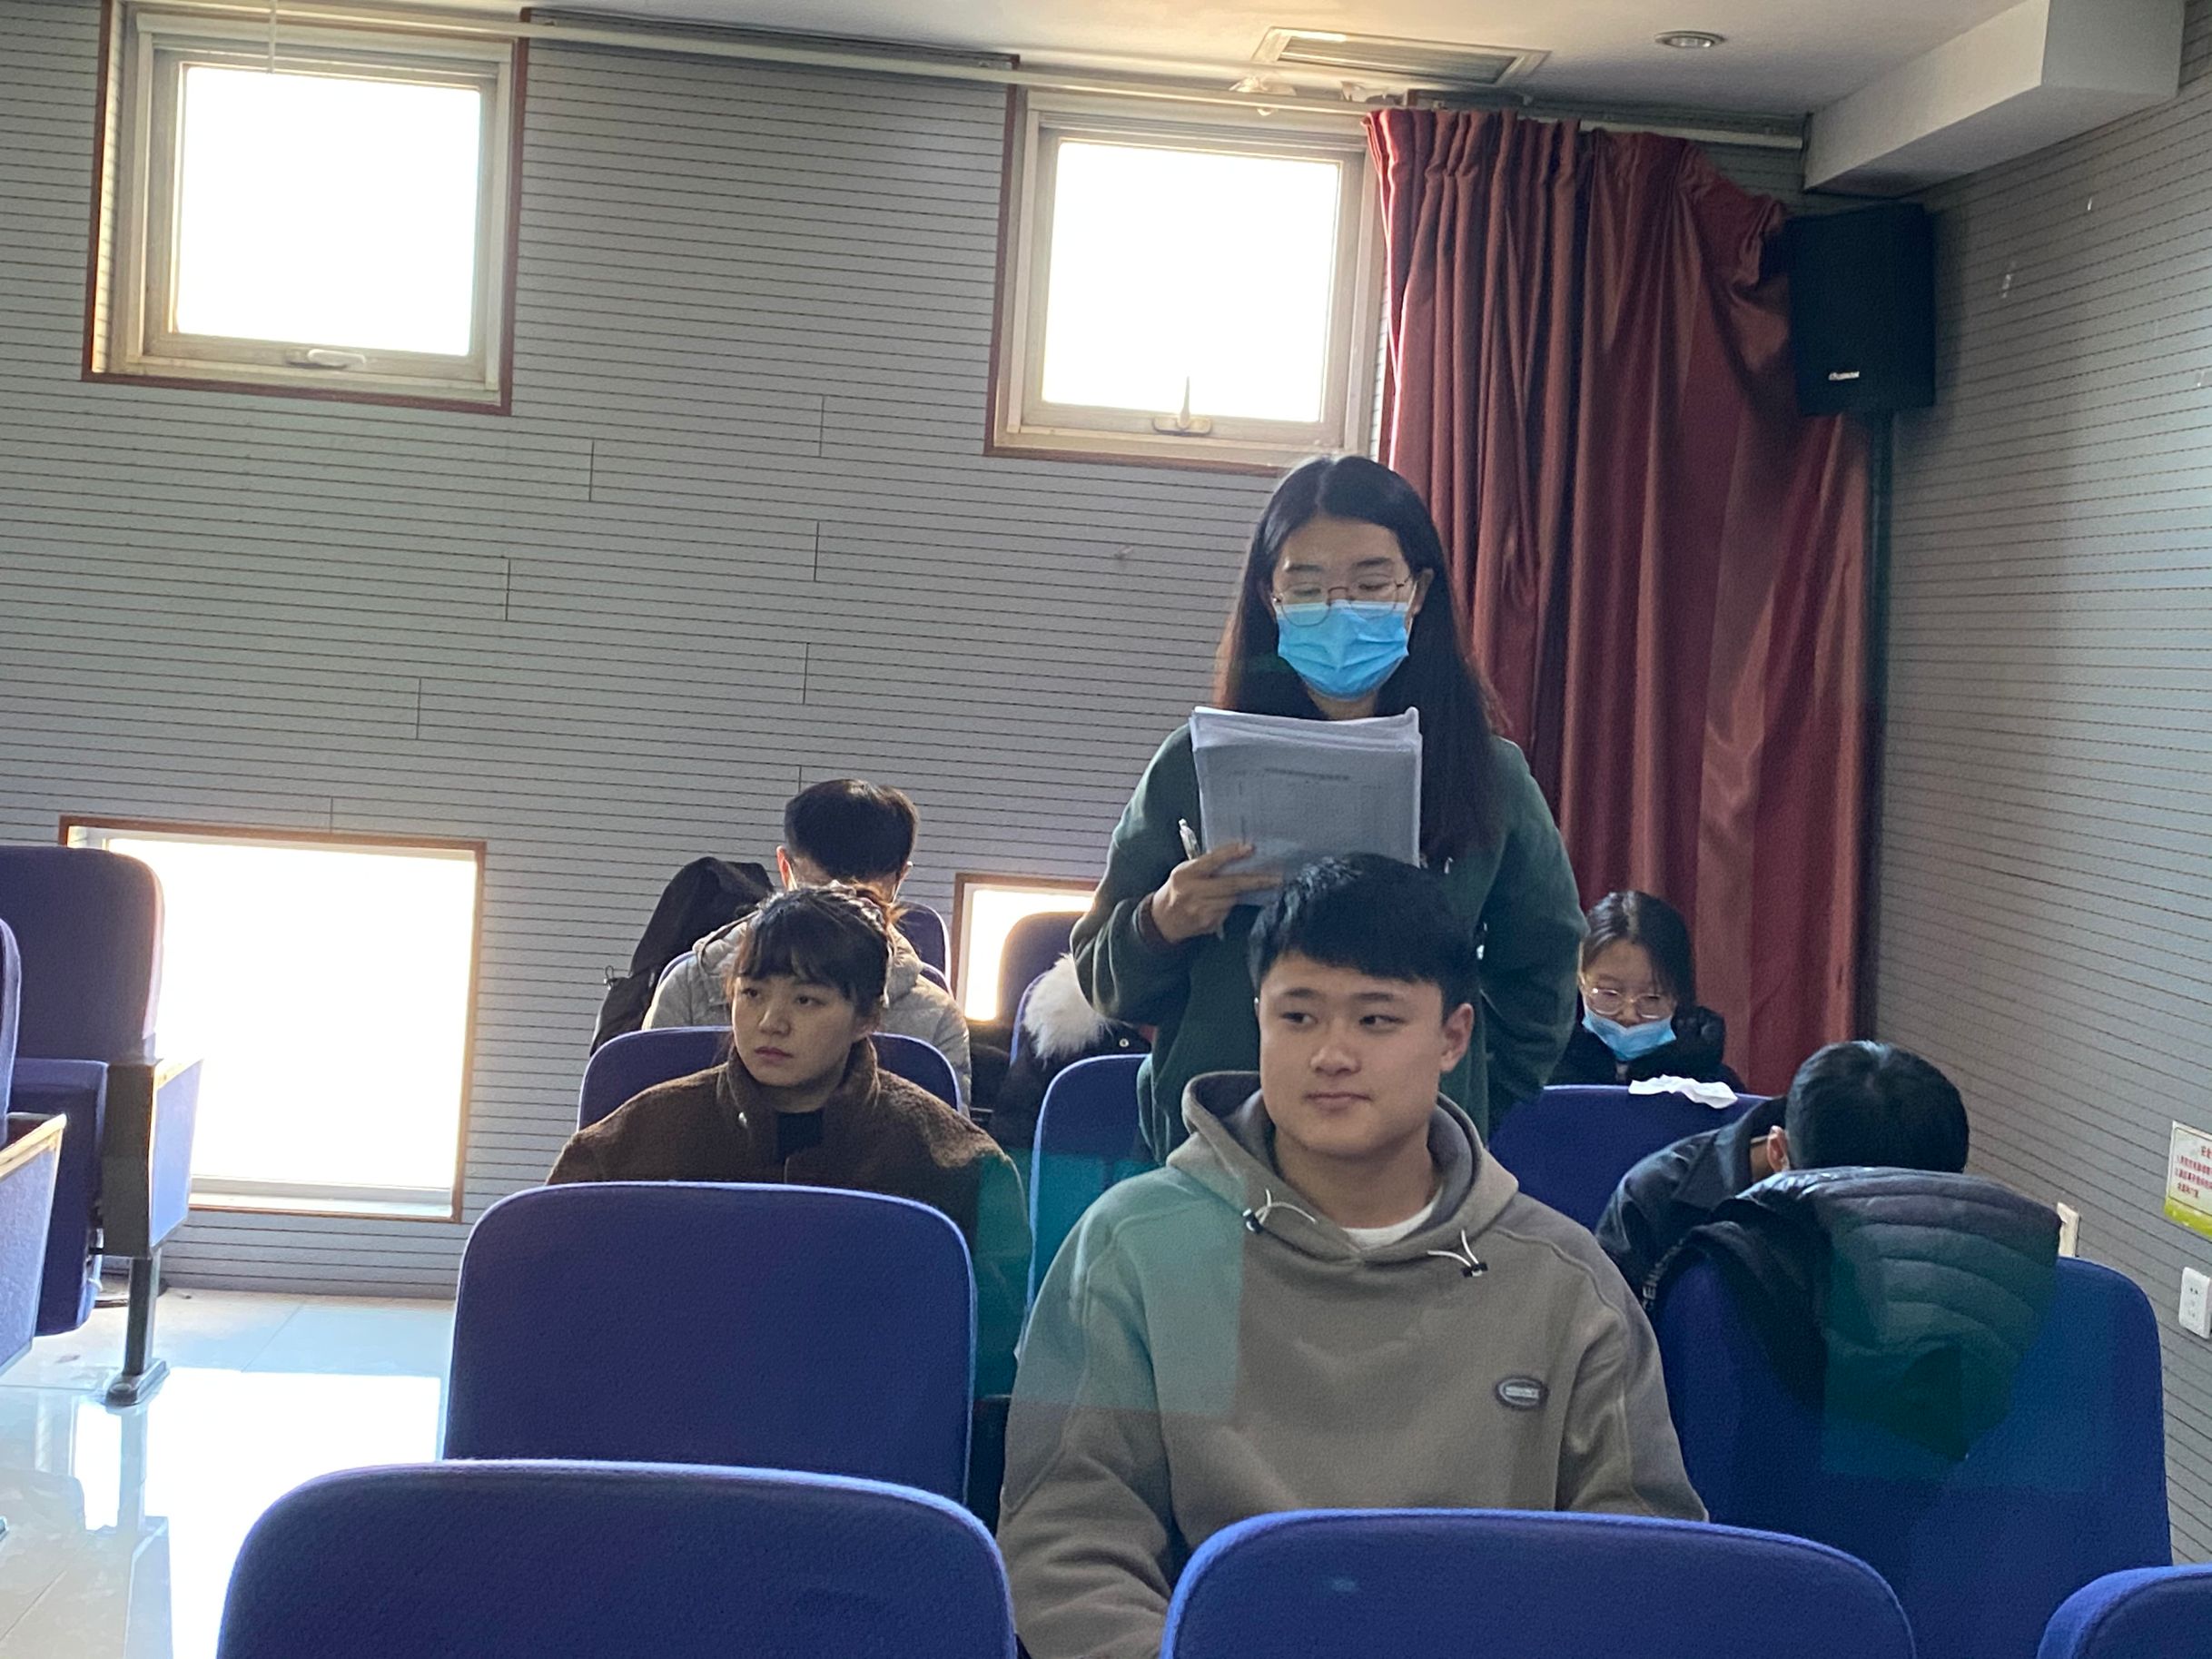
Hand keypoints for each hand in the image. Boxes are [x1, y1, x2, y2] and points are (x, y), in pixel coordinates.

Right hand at [1150, 843, 1279, 943]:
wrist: (1162, 920)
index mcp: (1185, 874)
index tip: (1251, 848)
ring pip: (1231, 899)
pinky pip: (1227, 912)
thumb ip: (1207, 865)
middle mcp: (1192, 892)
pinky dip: (1227, 906)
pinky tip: (1216, 905)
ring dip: (1236, 894)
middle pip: (1231, 884)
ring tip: (1225, 892)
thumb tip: (1237, 855)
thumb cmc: (1177, 890)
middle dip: (1256, 881)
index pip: (1213, 861)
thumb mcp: (1185, 872)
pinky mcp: (1208, 924)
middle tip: (1276, 878)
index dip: (1232, 854)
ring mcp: (1200, 910)